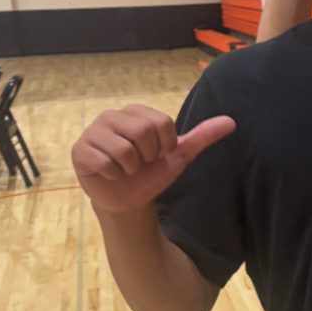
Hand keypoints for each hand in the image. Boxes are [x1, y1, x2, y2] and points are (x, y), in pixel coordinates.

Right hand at [72, 105, 234, 215]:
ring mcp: (93, 131)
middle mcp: (111, 116)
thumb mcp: (179, 154)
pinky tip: (110, 173)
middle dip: (148, 156)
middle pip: (142, 132)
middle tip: (140, 163)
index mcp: (136, 112)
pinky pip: (105, 161)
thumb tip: (232, 122)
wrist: (129, 198)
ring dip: (132, 167)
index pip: (162, 123)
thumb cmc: (152, 173)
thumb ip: (202, 136)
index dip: (165, 146)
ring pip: (124, 148)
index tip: (156, 154)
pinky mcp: (80, 151)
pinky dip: (114, 174)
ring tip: (126, 168)